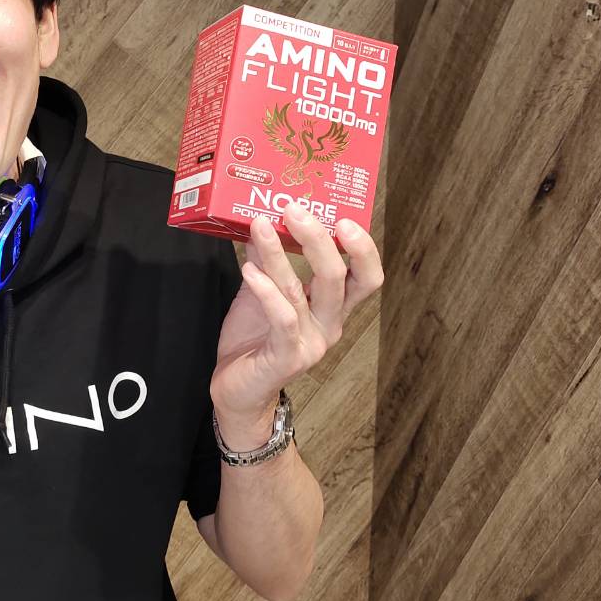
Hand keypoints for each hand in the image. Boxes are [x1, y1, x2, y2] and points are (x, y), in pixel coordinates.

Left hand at [209, 205, 383, 434]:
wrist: (236, 391)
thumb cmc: (254, 341)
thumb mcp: (261, 293)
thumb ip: (267, 262)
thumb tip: (263, 222)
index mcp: (332, 308)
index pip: (365, 276)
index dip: (363, 248)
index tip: (345, 217)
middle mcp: (329, 325)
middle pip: (339, 277)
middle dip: (319, 239)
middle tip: (296, 210)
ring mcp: (311, 343)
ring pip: (303, 291)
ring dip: (279, 254)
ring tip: (260, 226)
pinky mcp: (287, 358)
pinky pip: (282, 318)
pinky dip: (266, 290)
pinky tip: (249, 269)